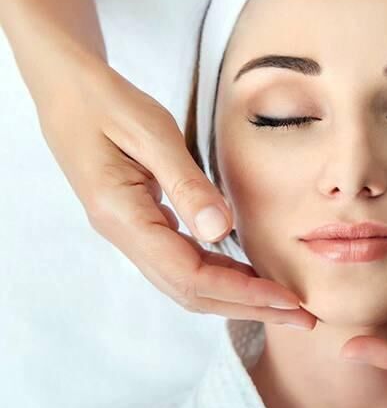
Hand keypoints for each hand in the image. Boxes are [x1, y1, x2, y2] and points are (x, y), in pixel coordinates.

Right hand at [38, 56, 316, 328]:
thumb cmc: (106, 102)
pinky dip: (218, 274)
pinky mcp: (138, 222)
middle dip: (248, 308)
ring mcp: (129, 232)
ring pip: (186, 283)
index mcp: (123, 216)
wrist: (64, 90)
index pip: (190, 275)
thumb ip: (186, 184)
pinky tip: (245, 273)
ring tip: (281, 303)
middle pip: (191, 292)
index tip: (287, 299)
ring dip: (235, 297)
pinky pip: (181, 262)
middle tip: (300, 317)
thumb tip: (222, 231)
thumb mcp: (151, 133)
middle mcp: (124, 235)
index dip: (241, 292)